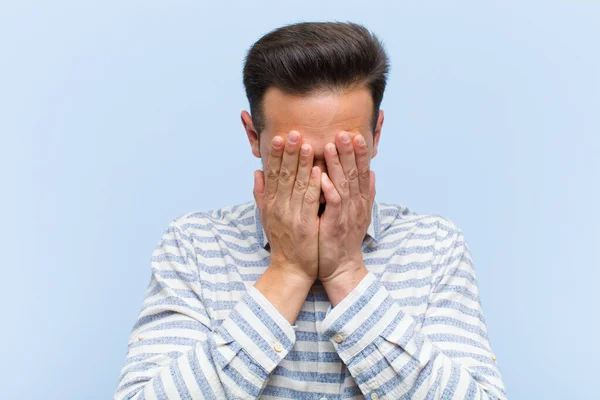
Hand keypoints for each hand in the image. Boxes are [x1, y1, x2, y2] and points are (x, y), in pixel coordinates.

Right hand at [253, 131, 321, 283]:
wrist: (290, 269)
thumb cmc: (282, 242)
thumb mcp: (267, 217)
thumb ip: (261, 194)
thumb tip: (257, 172)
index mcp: (271, 203)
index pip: (272, 174)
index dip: (275, 155)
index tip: (278, 136)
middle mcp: (279, 206)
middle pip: (283, 174)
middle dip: (288, 152)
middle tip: (292, 132)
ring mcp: (291, 215)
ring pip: (296, 183)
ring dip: (301, 162)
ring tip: (305, 143)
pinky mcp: (305, 224)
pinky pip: (309, 200)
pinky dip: (313, 183)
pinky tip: (317, 168)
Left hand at [318, 131, 374, 282]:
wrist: (341, 266)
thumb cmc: (344, 239)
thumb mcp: (359, 213)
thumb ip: (366, 192)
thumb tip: (373, 173)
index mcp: (360, 200)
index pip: (363, 171)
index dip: (361, 153)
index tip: (357, 134)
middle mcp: (356, 205)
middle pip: (356, 173)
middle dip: (351, 152)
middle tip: (345, 132)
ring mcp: (347, 214)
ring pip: (345, 184)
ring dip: (338, 164)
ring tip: (331, 144)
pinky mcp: (336, 224)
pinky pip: (333, 203)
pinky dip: (329, 189)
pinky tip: (321, 175)